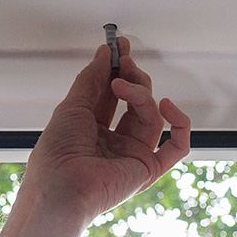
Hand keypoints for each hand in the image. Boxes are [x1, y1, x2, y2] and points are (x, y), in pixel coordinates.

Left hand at [19, 37, 190, 224]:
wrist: (60, 188)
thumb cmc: (56, 156)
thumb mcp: (71, 106)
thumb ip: (91, 79)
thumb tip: (104, 54)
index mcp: (91, 130)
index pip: (111, 94)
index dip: (117, 70)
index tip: (119, 47)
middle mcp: (113, 142)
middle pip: (136, 102)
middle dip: (132, 78)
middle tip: (123, 62)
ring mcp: (131, 155)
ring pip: (151, 116)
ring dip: (140, 94)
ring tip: (121, 85)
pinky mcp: (148, 169)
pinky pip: (177, 147)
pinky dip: (180, 125)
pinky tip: (168, 106)